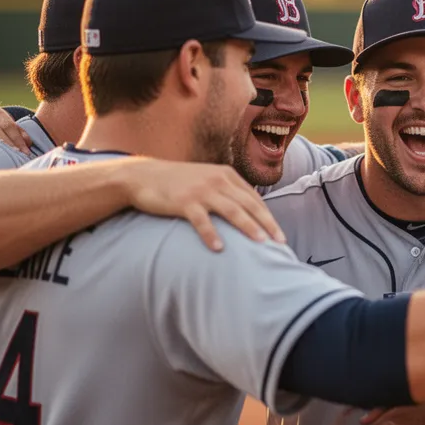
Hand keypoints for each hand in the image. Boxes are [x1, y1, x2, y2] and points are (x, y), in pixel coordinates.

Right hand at [118, 158, 284, 249]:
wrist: (144, 176)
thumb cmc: (179, 182)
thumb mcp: (208, 179)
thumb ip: (228, 191)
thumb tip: (250, 212)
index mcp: (226, 175)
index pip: (253, 199)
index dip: (268, 217)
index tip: (280, 235)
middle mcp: (217, 181)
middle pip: (248, 205)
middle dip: (267, 224)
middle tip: (281, 242)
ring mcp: (200, 191)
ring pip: (231, 210)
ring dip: (248, 227)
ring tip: (261, 243)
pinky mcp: (183, 202)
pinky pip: (201, 220)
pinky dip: (211, 234)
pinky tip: (219, 248)